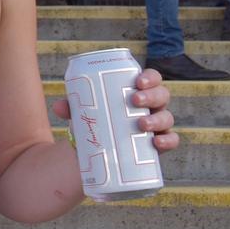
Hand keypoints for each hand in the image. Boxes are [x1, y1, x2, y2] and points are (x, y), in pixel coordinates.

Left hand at [51, 68, 177, 151]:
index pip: (151, 79)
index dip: (150, 77)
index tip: (138, 81)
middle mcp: (151, 107)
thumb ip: (72, 107)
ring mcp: (157, 125)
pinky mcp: (157, 145)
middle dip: (151, 95)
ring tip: (140, 124)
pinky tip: (156, 142)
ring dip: (157, 119)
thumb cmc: (95, 122)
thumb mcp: (83, 113)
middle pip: (162, 95)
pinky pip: (171, 141)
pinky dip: (167, 141)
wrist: (97, 151)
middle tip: (134, 100)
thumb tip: (58, 106)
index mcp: (137, 92)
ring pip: (167, 117)